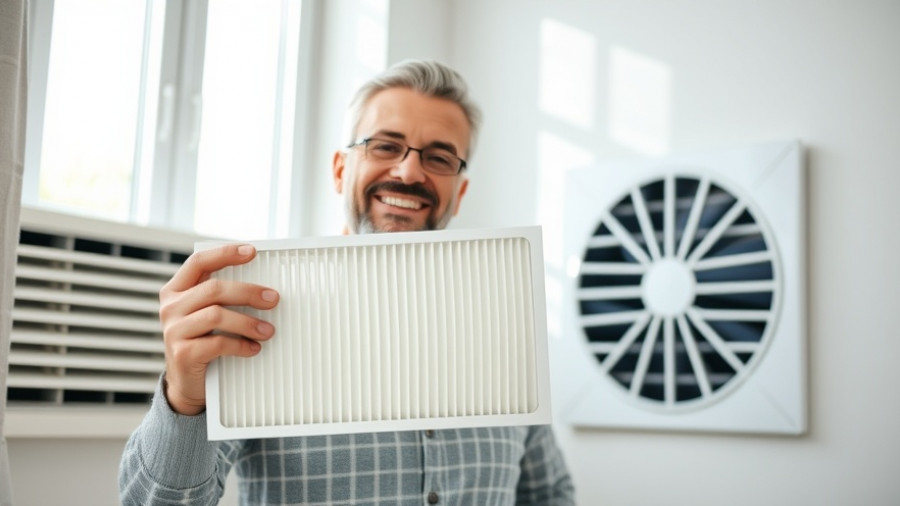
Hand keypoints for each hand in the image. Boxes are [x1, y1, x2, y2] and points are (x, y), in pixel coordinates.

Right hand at [158, 243, 278, 414]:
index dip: (225, 253)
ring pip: (216, 315)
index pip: (198, 262)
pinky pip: (218, 343)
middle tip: (273, 299)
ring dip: (248, 322)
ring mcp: (173, 331)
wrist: (186, 382)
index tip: (251, 251)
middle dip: (248, 292)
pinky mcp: (182, 353)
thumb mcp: (206, 314)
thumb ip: (221, 297)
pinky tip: (253, 348)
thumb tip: (263, 288)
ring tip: (268, 330)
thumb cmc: (202, 341)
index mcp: (176, 290)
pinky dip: (241, 345)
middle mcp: (171, 307)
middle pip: (213, 289)